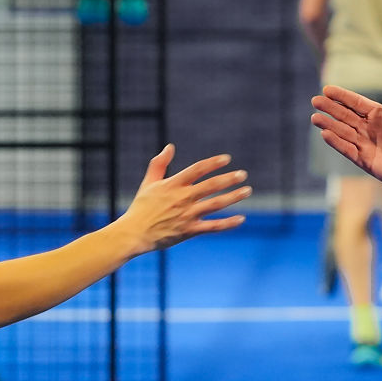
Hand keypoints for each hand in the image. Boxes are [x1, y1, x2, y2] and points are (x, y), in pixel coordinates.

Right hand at [122, 146, 248, 253]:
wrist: (134, 233)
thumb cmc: (141, 207)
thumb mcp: (149, 182)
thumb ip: (159, 163)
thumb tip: (170, 146)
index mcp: (173, 185)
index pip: (197, 169)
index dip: (213, 163)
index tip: (227, 159)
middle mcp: (182, 198)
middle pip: (210, 186)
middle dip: (229, 179)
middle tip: (243, 174)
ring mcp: (187, 215)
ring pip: (215, 204)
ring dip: (233, 197)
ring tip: (247, 190)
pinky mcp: (189, 231)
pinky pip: (213, 226)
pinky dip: (228, 223)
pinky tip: (241, 218)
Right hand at [311, 77, 381, 190]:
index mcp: (378, 115)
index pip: (357, 103)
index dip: (342, 96)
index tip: (327, 89)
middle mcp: (368, 127)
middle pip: (345, 115)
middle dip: (331, 108)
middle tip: (315, 100)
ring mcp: (364, 143)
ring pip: (343, 132)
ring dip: (329, 125)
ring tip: (315, 118)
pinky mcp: (363, 159)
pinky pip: (347, 149)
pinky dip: (336, 143)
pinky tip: (325, 135)